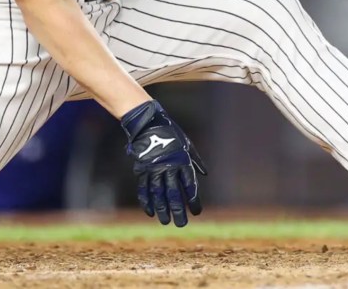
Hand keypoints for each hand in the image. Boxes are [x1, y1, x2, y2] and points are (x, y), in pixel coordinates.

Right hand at [121, 100, 206, 226]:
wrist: (148, 123)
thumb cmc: (171, 133)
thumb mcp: (187, 144)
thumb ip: (195, 161)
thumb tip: (204, 174)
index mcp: (182, 161)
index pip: (189, 186)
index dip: (193, 200)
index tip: (197, 212)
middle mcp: (168, 167)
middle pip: (173, 193)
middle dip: (178, 210)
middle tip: (181, 224)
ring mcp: (154, 169)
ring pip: (158, 194)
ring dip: (162, 209)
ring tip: (166, 222)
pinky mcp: (142, 169)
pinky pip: (144, 188)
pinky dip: (146, 200)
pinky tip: (150, 212)